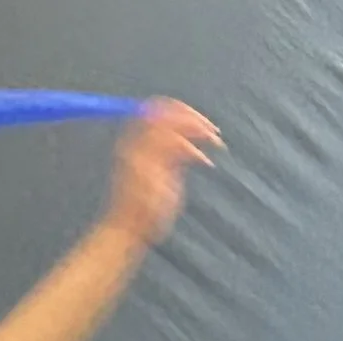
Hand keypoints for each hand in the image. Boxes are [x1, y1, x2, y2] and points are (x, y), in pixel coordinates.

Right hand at [105, 100, 220, 245]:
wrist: (128, 231)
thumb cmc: (143, 206)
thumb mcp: (158, 170)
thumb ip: (171, 149)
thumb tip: (194, 131)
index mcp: (132, 139)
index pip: (156, 108)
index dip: (181, 109)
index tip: (201, 120)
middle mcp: (132, 142)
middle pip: (165, 112)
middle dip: (194, 117)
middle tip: (214, 129)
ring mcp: (140, 154)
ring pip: (173, 126)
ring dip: (199, 130)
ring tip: (215, 141)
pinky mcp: (150, 167)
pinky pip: (177, 146)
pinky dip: (194, 151)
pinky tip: (205, 162)